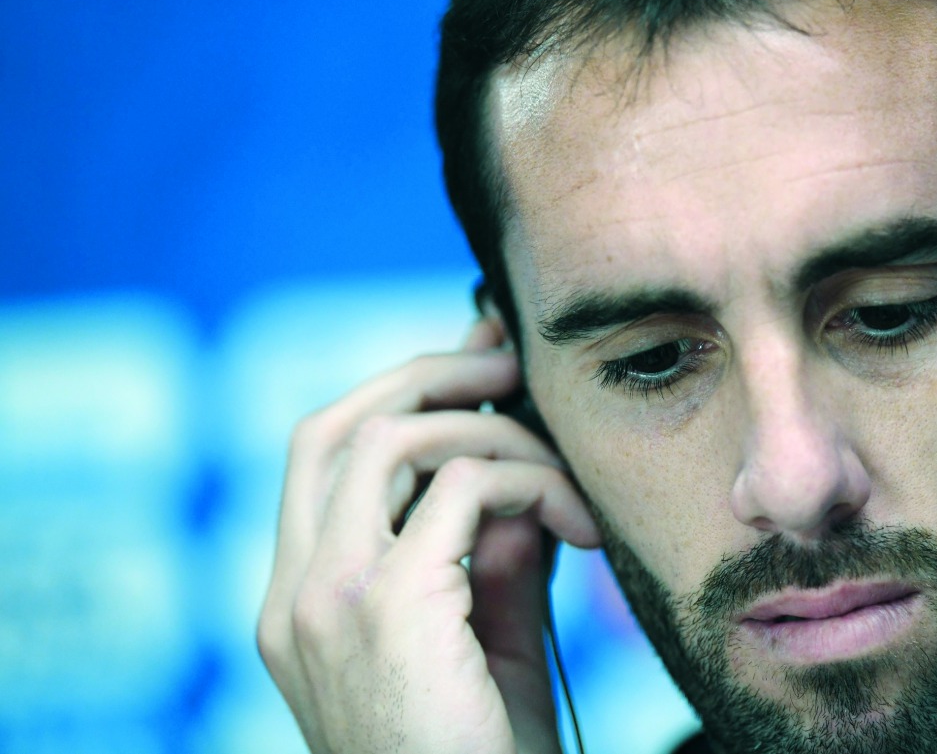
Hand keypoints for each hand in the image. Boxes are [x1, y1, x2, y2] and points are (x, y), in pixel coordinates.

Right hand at [257, 319, 600, 753]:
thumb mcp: (485, 635)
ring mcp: (325, 600)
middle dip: (423, 379)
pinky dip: (530, 481)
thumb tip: (516, 466)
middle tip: (506, 365)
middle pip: (330, 427)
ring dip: (492, 434)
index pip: (320, 459)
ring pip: (391, 441)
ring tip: (564, 473)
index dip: (396, 399)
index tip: (477, 374)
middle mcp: (293, 594)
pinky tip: (580, 524)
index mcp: (300, 601)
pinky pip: (464, 490)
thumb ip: (490, 550)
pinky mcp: (383, 609)